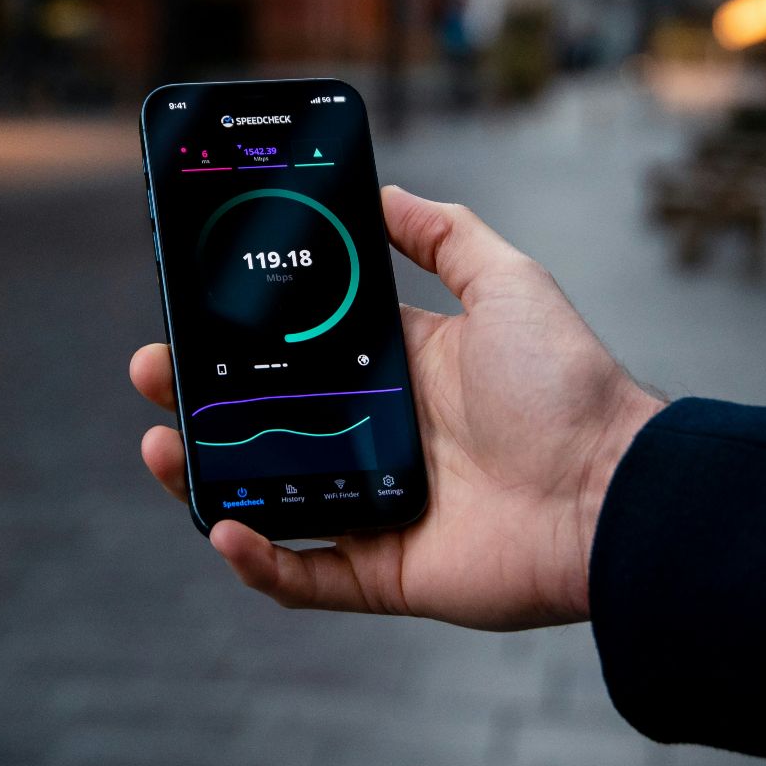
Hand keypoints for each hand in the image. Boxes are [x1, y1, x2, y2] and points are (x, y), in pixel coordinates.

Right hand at [130, 186, 664, 630]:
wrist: (614, 492)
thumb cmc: (569, 387)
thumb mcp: (508, 283)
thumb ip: (445, 234)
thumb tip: (383, 189)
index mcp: (400, 374)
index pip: (299, 352)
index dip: (241, 336)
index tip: (190, 310)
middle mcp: (381, 438)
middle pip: (266, 423)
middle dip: (199, 400)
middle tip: (151, 372)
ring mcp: (377, 506)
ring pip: (267, 497)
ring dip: (205, 478)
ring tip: (163, 445)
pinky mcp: (386, 571)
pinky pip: (304, 576)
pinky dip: (258, 561)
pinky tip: (225, 529)